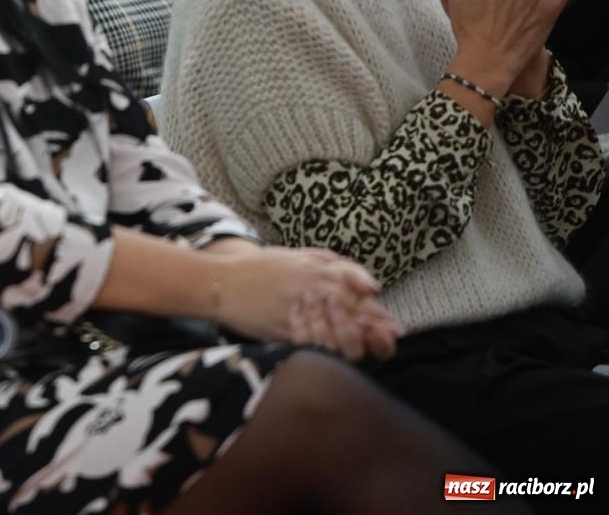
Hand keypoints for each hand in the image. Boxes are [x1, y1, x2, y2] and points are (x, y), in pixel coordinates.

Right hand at [214, 247, 401, 361]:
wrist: (220, 284)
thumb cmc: (259, 270)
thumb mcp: (296, 256)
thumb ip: (330, 263)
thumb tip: (364, 281)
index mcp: (318, 268)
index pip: (362, 288)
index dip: (380, 310)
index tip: (391, 325)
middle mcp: (314, 286)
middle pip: (359, 312)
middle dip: (376, 329)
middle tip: (388, 340)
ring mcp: (302, 308)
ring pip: (343, 333)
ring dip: (357, 342)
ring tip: (364, 349)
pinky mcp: (288, 329)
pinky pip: (318, 345)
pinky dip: (330, 352)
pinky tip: (335, 355)